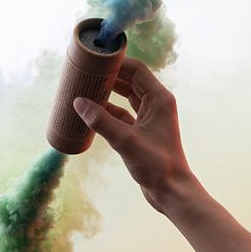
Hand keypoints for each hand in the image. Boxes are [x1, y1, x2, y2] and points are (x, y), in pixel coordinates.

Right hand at [73, 58, 199, 212]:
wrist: (172, 191)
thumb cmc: (157, 165)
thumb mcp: (126, 141)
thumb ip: (101, 121)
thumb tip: (78, 103)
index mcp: (159, 99)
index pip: (136, 69)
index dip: (116, 63)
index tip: (96, 60)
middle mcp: (157, 104)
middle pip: (130, 80)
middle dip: (109, 76)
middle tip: (87, 73)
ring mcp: (150, 117)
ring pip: (126, 97)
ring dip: (108, 93)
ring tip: (86, 89)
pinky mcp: (142, 131)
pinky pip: (123, 114)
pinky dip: (109, 111)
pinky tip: (92, 112)